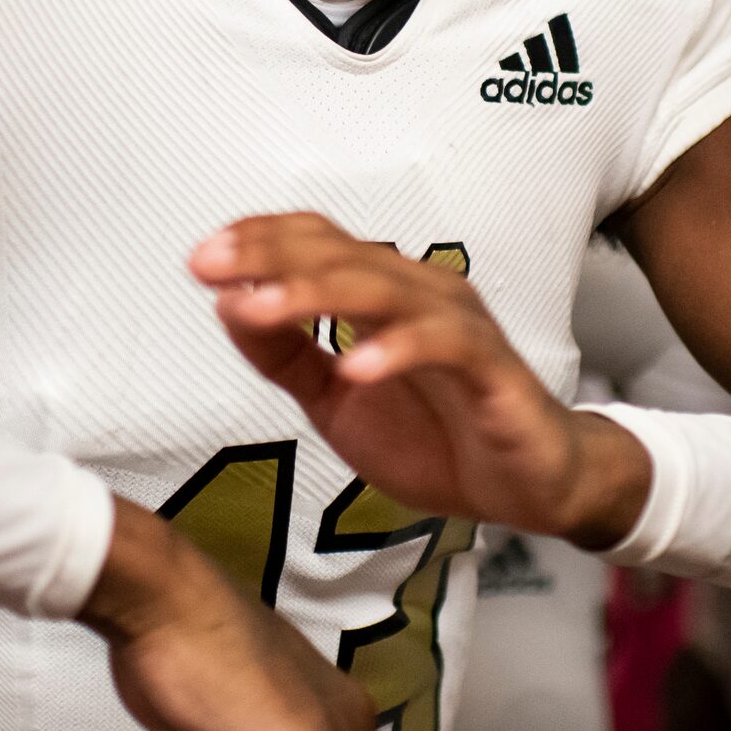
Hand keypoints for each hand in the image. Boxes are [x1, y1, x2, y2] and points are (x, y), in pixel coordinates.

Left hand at [191, 215, 651, 546]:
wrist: (530, 488)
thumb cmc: (439, 436)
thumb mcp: (337, 403)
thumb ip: (286, 357)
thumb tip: (226, 305)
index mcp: (383, 294)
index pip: (316, 244)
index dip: (259, 243)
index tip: (201, 260)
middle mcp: (420, 294)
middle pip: (340, 255)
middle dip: (271, 257)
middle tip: (213, 266)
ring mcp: (458, 327)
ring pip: (385, 288)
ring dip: (318, 293)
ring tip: (263, 308)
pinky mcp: (493, 369)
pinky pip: (444, 346)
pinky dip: (397, 350)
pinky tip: (356, 366)